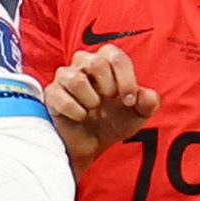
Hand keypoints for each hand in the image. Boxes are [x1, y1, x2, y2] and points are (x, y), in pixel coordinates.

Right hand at [46, 44, 157, 160]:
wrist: (90, 145)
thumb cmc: (113, 122)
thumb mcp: (137, 115)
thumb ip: (148, 104)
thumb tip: (147, 95)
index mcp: (106, 62)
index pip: (115, 56)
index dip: (126, 78)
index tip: (130, 100)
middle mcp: (83, 64)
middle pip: (95, 62)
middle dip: (108, 87)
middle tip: (109, 102)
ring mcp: (64, 77)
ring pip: (76, 79)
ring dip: (91, 100)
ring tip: (92, 109)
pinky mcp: (51, 94)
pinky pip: (61, 97)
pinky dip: (76, 112)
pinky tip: (80, 117)